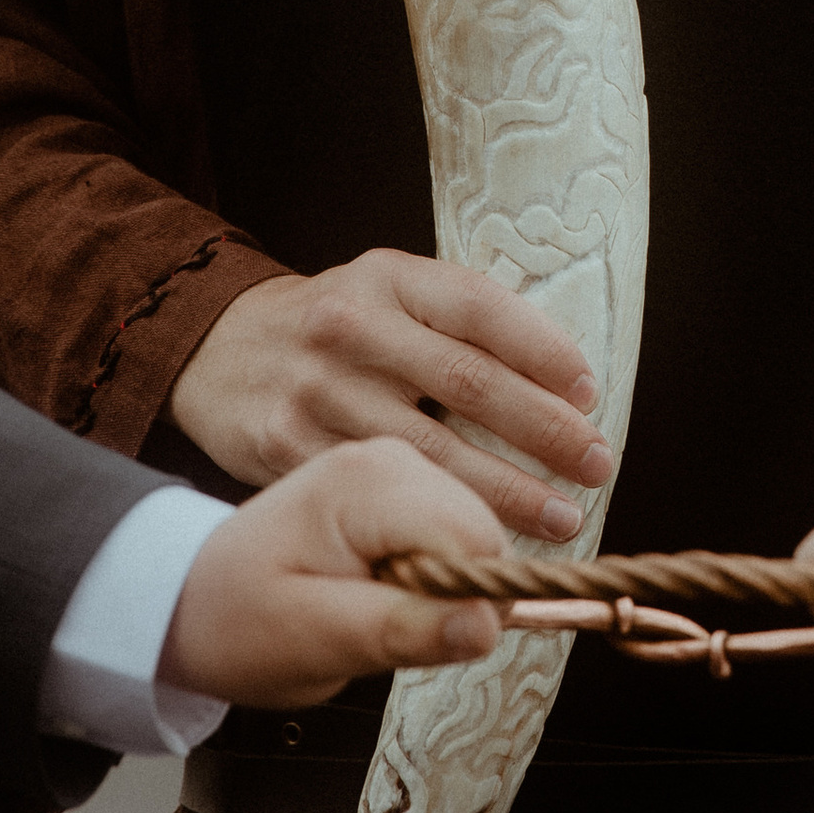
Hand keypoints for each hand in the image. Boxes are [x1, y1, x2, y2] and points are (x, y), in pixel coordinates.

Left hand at [160, 440, 508, 710]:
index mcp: (366, 483)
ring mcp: (398, 464)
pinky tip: (380, 585)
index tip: (409, 636)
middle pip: (484, 535)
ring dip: (445, 589)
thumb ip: (401, 630)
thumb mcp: (313, 641)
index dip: (466, 604)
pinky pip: (457, 537)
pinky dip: (436, 575)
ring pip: (478, 538)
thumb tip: (486, 625)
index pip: (474, 541)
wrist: (194, 597)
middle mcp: (391, 456)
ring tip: (371, 603)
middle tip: (379, 622)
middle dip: (456, 595)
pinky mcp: (403, 484)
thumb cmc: (240, 620)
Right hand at [170, 249, 607, 539]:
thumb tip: (563, 383)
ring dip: (505, 491)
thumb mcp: (390, 292)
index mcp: (387, 278)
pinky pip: (380, 491)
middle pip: (468, 384)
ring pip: (430, 452)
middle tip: (596, 463)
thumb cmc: (336, 325)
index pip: (482, 310)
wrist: (217, 347)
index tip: (589, 393)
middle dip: (544, 431)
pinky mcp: (289, 447)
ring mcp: (318, 390)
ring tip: (559, 515)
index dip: (545, 353)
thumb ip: (460, 322)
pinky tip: (477, 535)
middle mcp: (351, 327)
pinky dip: (437, 518)